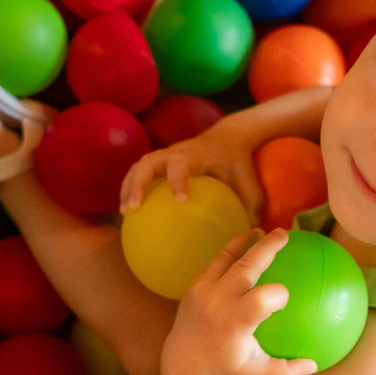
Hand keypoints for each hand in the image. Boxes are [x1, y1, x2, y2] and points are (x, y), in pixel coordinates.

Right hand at [119, 118, 263, 219]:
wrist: (229, 137)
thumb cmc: (239, 163)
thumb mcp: (250, 183)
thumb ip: (250, 207)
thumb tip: (250, 237)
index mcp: (198, 154)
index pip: (182, 162)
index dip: (178, 178)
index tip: (181, 200)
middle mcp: (177, 151)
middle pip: (149, 161)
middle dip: (139, 183)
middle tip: (134, 208)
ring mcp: (166, 155)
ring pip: (139, 166)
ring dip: (128, 186)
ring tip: (125, 214)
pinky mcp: (161, 161)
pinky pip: (140, 172)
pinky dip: (131, 189)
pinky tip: (130, 215)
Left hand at [164, 229, 316, 374]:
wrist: (183, 362)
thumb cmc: (227, 367)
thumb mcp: (257, 373)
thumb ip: (286, 372)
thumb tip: (314, 364)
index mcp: (234, 323)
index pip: (261, 300)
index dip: (278, 294)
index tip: (285, 297)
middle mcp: (218, 302)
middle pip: (246, 267)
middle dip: (267, 248)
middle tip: (285, 234)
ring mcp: (204, 290)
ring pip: (229, 257)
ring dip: (248, 241)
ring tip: (265, 232)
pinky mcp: (196, 284)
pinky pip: (217, 261)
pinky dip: (234, 249)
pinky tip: (248, 241)